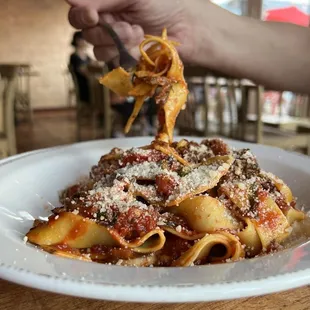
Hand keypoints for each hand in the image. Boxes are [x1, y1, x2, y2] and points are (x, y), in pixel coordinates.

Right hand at [66, 0, 209, 63]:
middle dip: (106, 32)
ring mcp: (115, 42)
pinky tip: (139, 47)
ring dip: (118, 43)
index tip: (93, 16)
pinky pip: (113, 62)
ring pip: (98, 50)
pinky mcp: (125, 58)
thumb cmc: (163, 4)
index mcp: (105, 4)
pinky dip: (126, 55)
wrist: (186, 28)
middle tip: (128, 26)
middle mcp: (106, 22)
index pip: (78, 12)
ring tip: (139, 34)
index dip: (81, 16)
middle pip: (85, 33)